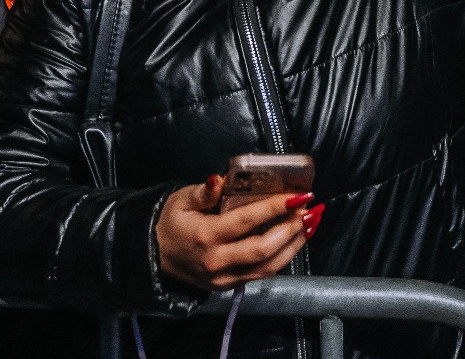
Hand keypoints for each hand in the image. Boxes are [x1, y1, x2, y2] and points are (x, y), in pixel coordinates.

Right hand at [155, 176, 317, 289]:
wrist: (154, 257)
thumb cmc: (171, 223)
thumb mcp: (182, 200)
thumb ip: (204, 192)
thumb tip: (221, 178)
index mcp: (206, 236)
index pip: (247, 220)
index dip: (275, 207)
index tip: (298, 196)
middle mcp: (218, 261)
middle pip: (264, 249)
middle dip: (292, 229)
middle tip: (310, 210)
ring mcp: (225, 278)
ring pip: (268, 267)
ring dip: (294, 246)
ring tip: (310, 225)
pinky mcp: (229, 286)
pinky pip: (261, 274)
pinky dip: (283, 257)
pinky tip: (294, 241)